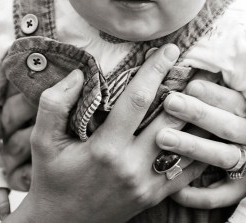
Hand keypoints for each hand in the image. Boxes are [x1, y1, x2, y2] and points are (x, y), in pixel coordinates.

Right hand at [3, 44, 198, 222]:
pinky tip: (202, 128)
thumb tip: (79, 74)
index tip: (170, 49)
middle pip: (171, 121)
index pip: (137, 101)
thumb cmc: (51, 179)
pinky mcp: (155, 197)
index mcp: (105, 150)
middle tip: (196, 66)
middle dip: (185, 90)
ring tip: (204, 93)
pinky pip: (187, 171)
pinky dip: (198, 148)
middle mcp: (131, 167)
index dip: (155, 71)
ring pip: (185, 146)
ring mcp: (146, 185)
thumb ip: (54, 104)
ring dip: (195, 118)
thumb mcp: (41, 141)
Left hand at [157, 76, 245, 209]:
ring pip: (221, 157)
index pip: (235, 101)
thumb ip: (218, 93)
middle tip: (170, 102)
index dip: (213, 93)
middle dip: (197, 113)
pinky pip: (219, 196)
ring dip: (192, 146)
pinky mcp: (242, 191)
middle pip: (226, 126)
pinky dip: (197, 194)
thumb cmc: (237, 121)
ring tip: (162, 137)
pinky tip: (173, 189)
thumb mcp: (238, 105)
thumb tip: (187, 70)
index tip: (190, 84)